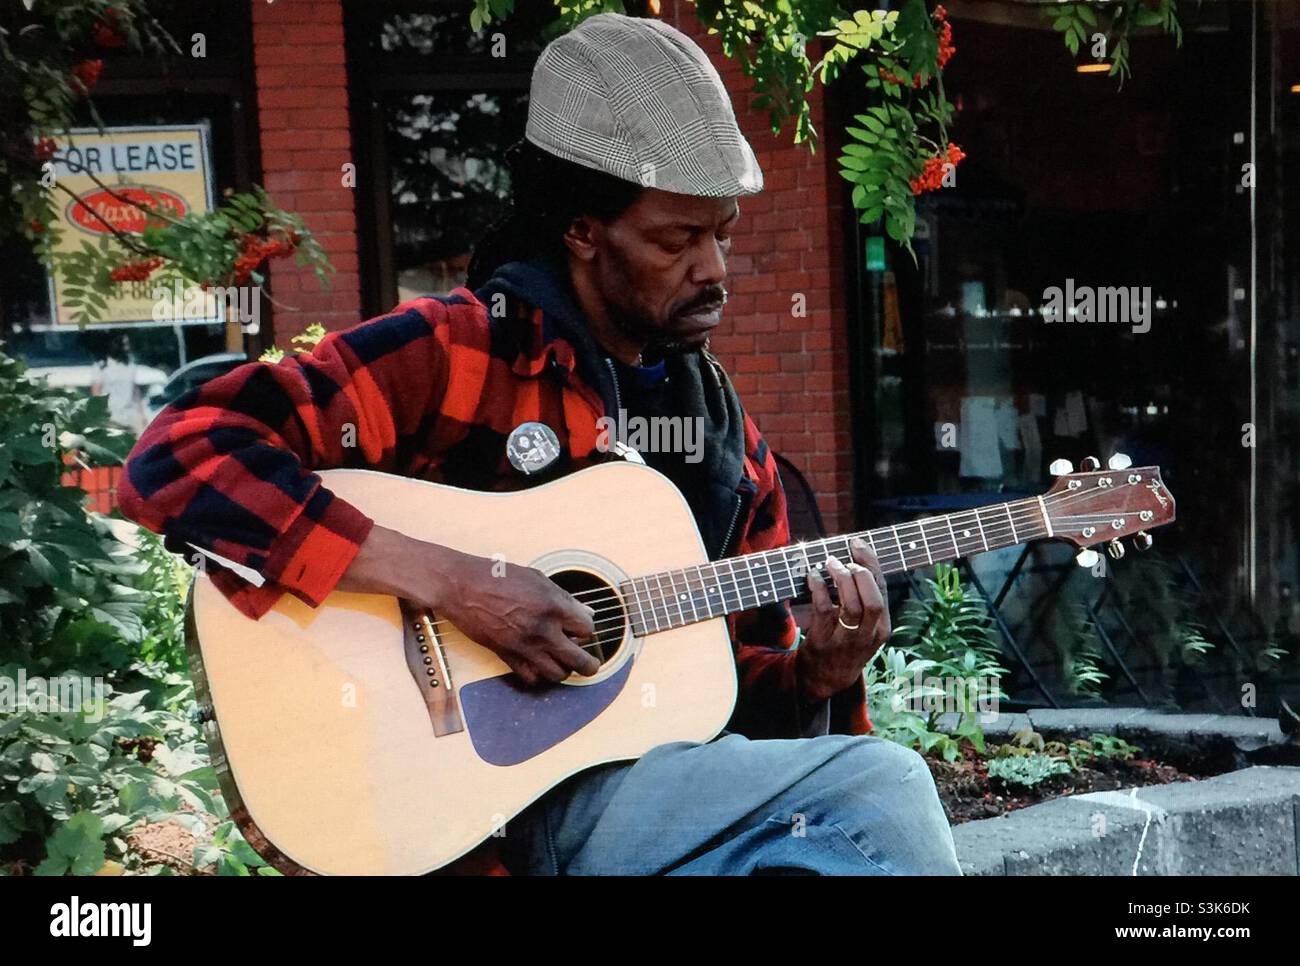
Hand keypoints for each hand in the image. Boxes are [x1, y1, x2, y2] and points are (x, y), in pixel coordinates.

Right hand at [340, 525, 600, 685]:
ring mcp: (524, 646)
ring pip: (556, 674)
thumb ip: (562, 598)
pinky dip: (538, 675)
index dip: (586, 629)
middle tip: (591, 665)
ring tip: (563, 662)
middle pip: (579, 661)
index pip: (586, 629)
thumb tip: (583, 612)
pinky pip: (531, 678)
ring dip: (563, 670)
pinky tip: (539, 665)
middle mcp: (542, 630)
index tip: (581, 628)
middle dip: (589, 665)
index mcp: (553, 605)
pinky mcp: (506, 656)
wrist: (462, 587)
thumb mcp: (537, 578)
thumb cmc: (498, 577)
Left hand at [797, 538, 889, 701]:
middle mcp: (868, 635)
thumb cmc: (846, 643)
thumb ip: (864, 598)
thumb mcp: (865, 627)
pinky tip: (813, 576)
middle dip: (861, 574)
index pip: (883, 590)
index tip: (858, 544)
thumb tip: (855, 558)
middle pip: (873, 600)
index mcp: (882, 627)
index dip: (871, 564)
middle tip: (845, 560)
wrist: (826, 678)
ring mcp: (846, 640)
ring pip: (852, 606)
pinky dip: (819, 588)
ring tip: (830, 563)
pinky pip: (824, 610)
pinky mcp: (824, 641)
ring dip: (841, 579)